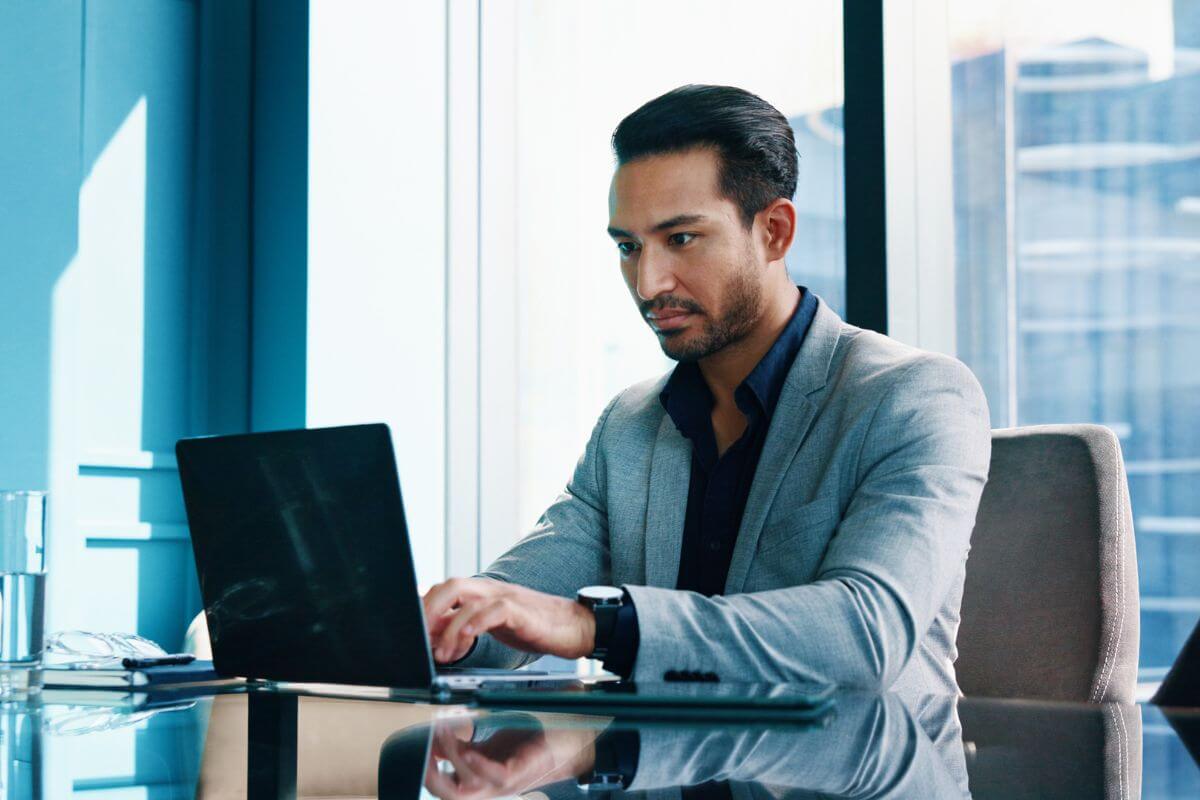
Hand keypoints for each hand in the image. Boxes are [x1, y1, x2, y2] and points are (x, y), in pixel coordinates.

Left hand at [422, 578, 594, 662]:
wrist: (575, 627)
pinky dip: (474, 623)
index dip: (424, 608)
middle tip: (420, 639)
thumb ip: (466, 627)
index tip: (413, 633)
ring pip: (466, 597)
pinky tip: (466, 639)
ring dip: (448, 627)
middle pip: (450, 586)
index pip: (444, 590)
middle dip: (428, 610)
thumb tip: (434, 638)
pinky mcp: (521, 611)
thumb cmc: (534, 627)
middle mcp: (491, 590)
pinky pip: (493, 610)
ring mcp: (506, 598)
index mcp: (482, 593)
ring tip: (442, 653)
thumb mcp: (494, 626)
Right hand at [424, 718, 597, 799]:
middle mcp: (489, 786)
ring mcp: (504, 784)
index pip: (442, 785)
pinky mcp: (520, 774)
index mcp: (479, 777)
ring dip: (449, 761)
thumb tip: (438, 734)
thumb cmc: (535, 741)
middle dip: (428, 776)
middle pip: (448, 796)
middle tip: (420, 750)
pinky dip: (474, 763)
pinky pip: (491, 777)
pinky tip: (466, 746)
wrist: (575, 742)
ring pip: (465, 788)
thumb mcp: (493, 741)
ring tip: (443, 734)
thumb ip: (466, 742)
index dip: (423, 769)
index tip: (413, 746)